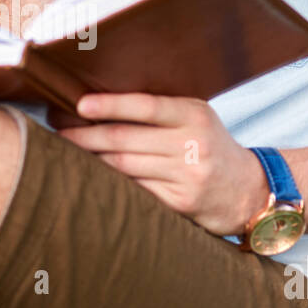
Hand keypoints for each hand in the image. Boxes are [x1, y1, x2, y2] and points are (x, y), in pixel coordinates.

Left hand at [52, 92, 270, 236]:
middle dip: (86, 136)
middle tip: (59, 133)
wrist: (249, 190)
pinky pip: (135, 191)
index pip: (146, 106)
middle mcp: (193, 145)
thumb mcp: (197, 119)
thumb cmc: (210, 146)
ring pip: (124, 167)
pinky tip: (91, 179)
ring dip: (91, 161)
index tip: (80, 104)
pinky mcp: (181, 204)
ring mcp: (187, 177)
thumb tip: (100, 104)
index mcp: (195, 115)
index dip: (111, 104)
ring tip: (66, 154)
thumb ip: (161, 111)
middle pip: (126, 139)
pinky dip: (110, 184)